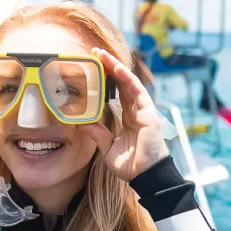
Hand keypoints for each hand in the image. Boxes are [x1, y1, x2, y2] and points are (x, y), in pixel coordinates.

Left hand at [79, 48, 169, 181]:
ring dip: (116, 67)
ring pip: (128, 82)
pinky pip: (137, 91)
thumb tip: (81, 123)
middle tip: (94, 53)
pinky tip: (117, 68)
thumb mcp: (108, 148)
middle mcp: (136, 111)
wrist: (145, 176)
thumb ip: (97, 134)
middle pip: (122, 83)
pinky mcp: (149, 113)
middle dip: (109, 67)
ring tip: (101, 55)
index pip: (116, 93)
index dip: (106, 79)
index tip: (93, 68)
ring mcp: (143, 111)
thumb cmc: (130, 165)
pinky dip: (127, 79)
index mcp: (128, 118)